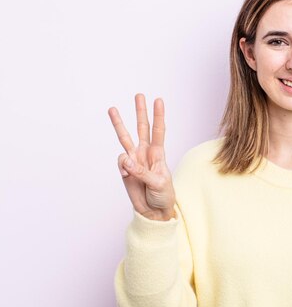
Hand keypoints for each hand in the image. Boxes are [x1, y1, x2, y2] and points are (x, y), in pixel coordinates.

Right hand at [108, 93, 175, 220]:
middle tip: (139, 95)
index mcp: (158, 154)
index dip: (158, 116)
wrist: (154, 211)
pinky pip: (120, 162)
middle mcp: (145, 153)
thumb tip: (126, 160)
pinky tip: (127, 175)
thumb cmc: (163, 195)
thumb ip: (141, 171)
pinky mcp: (125, 169)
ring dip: (119, 123)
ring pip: (125, 138)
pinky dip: (122, 167)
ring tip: (112, 108)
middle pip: (142, 128)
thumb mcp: (158, 183)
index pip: (159, 131)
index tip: (159, 100)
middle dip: (141, 112)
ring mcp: (134, 160)